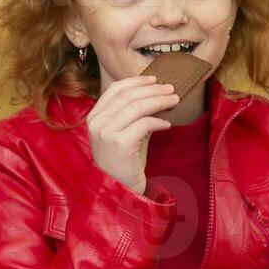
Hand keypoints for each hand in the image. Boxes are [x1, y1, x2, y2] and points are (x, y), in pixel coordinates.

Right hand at [86, 74, 177, 193]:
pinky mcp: (120, 143)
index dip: (136, 81)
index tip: (154, 79)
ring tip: (174, 101)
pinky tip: (166, 124)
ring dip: (159, 101)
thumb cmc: (124, 160)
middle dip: (153, 89)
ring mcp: (106, 133)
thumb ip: (134, 113)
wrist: (119, 189)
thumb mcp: (124, 132)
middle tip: (171, 89)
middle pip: (128, 95)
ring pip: (137, 107)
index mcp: (94, 116)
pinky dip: (158, 121)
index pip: (115, 89)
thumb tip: (157, 92)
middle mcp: (97, 122)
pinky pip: (144, 124)